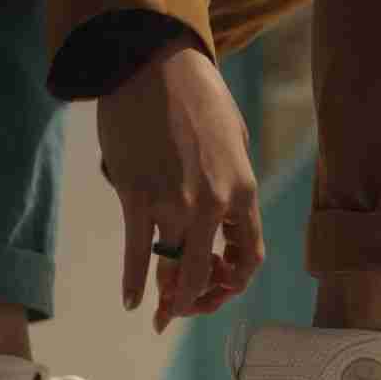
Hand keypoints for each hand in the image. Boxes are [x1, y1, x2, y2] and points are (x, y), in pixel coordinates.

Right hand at [97, 36, 263, 332]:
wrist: (152, 65)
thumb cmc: (196, 95)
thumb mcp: (234, 140)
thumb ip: (230, 182)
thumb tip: (218, 217)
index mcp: (243, 191)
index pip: (249, 257)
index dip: (235, 283)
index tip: (220, 289)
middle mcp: (213, 205)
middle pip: (207, 273)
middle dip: (197, 301)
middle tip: (184, 312)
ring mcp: (173, 203)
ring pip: (172, 267)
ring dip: (166, 296)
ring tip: (159, 314)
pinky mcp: (137, 196)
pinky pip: (137, 251)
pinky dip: (133, 281)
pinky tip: (131, 302)